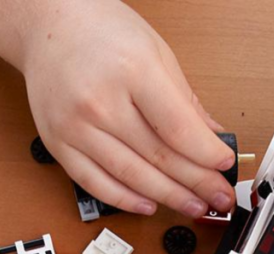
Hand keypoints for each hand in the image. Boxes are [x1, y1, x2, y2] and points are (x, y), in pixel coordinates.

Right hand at [19, 1, 235, 216]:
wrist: (48, 28)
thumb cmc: (102, 32)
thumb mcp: (156, 52)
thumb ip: (184, 98)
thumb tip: (211, 136)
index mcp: (132, 71)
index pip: (178, 128)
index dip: (206, 155)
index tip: (225, 164)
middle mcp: (100, 101)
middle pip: (158, 156)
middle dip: (196, 182)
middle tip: (219, 195)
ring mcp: (75, 126)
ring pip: (129, 176)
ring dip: (166, 197)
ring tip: (193, 205)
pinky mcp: (57, 143)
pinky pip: (94, 183)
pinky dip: (124, 199)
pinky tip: (148, 205)